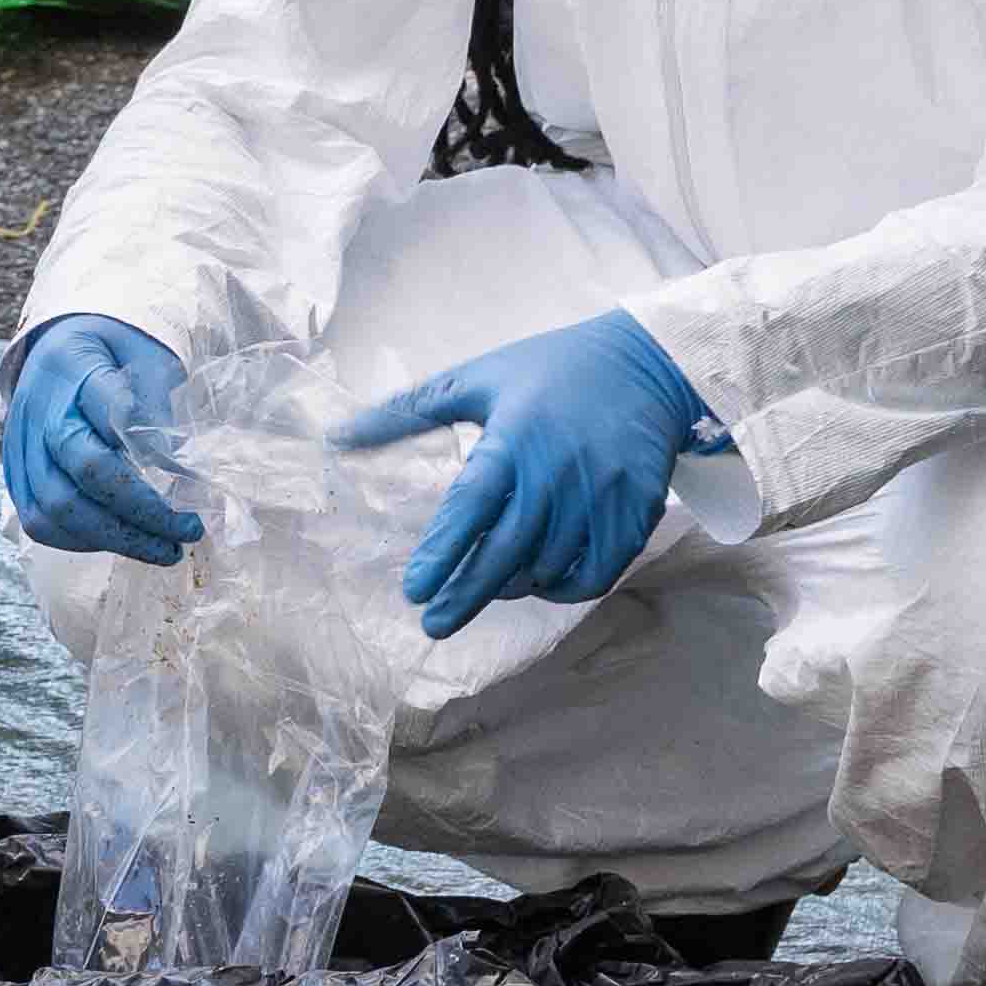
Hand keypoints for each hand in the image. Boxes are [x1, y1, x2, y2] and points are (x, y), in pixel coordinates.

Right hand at [1, 317, 206, 562]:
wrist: (63, 349)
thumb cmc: (116, 354)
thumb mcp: (149, 360)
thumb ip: (160, 407)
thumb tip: (180, 469)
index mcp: (72, 367)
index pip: (111, 419)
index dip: (155, 459)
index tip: (195, 491)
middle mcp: (36, 410)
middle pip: (80, 477)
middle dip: (139, 516)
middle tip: (187, 533)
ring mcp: (18, 446)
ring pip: (53, 510)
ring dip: (113, 538)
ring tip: (162, 548)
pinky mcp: (14, 474)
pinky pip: (39, 522)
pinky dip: (84, 540)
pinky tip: (123, 539)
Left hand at [333, 312, 712, 636]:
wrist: (646, 363)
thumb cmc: (550, 369)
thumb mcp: (475, 379)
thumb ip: (407, 411)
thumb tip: (339, 436)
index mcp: (514, 439)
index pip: (470, 507)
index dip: (441, 553)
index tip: (413, 590)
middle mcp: (557, 472)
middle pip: (505, 553)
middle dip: (465, 595)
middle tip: (434, 622)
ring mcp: (600, 496)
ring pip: (547, 568)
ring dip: (513, 587)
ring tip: (488, 588)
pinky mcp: (635, 512)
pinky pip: (595, 573)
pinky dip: (564, 589)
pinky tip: (540, 583)